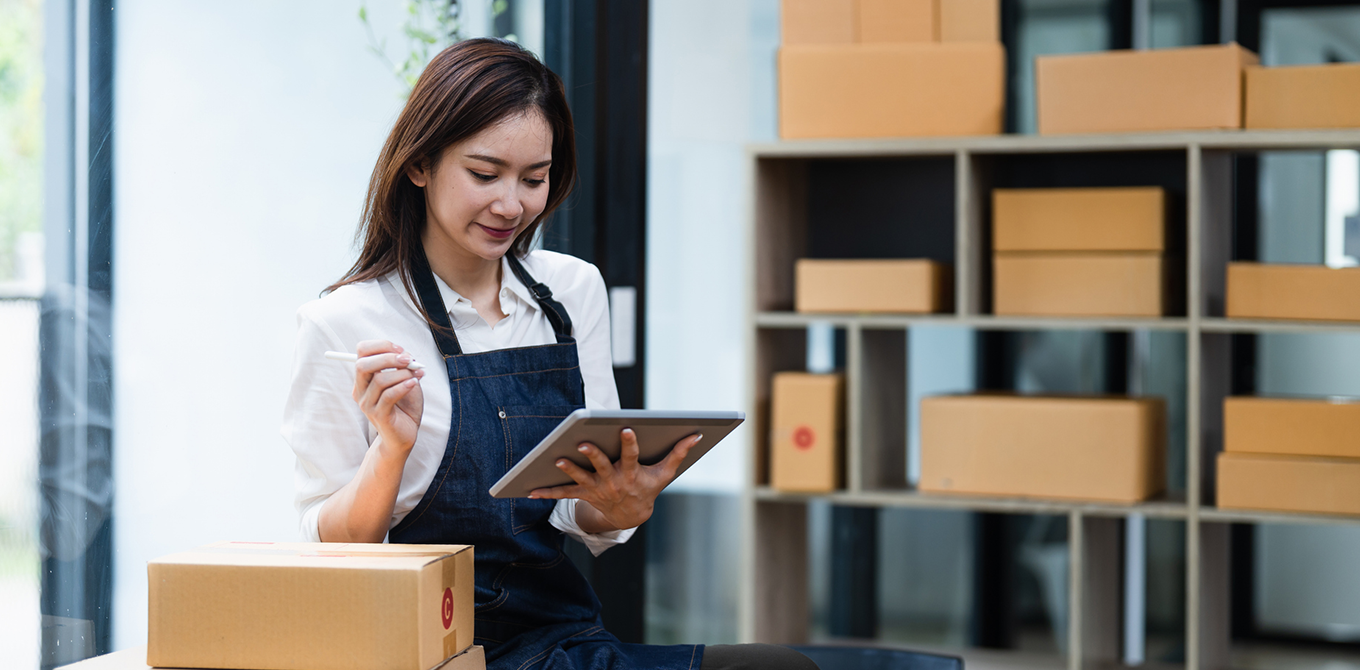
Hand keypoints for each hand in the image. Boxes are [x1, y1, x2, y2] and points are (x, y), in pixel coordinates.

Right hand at [352, 339, 424, 456]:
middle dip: (388, 358)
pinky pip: (389, 396)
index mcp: (364, 379)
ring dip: (402, 373)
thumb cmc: (405, 407)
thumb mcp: (405, 381)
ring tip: (417, 375)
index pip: (361, 352)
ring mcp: (367, 404)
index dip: (381, 346)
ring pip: (380, 380)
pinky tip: (414, 383)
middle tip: (409, 359)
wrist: (405, 435)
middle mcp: (360, 390)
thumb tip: (407, 354)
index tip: (400, 349)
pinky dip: (404, 386)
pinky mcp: (379, 416)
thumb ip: (404, 367)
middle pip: (363, 365)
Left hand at [528, 428, 702, 530]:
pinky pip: (563, 493)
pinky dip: (547, 492)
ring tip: (556, 459)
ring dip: (568, 470)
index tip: (624, 428)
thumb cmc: (648, 488)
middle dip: (593, 455)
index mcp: (632, 474)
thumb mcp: (665, 473)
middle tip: (583, 443)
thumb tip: (697, 434)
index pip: (631, 457)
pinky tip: (530, 489)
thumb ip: (678, 453)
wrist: (631, 516)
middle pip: (601, 466)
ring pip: (580, 478)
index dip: (629, 443)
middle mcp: (613, 482)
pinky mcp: (583, 494)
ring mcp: (596, 489)